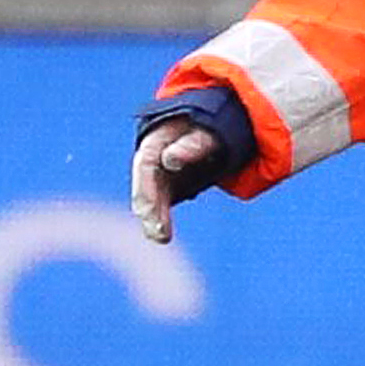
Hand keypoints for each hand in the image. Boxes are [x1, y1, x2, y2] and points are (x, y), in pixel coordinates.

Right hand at [128, 119, 229, 244]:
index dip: (146, 189)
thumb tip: (169, 159)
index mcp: (155, 142)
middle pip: (146, 186)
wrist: (219, 128)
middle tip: (157, 234)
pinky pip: (163, 202)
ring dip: (153, 218)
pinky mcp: (171, 185)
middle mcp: (153, 160)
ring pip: (153, 198)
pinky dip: (161, 218)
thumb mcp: (207, 134)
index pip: (145, 166)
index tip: (147, 212)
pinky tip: (162, 233)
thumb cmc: (212, 128)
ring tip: (160, 237)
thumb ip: (191, 146)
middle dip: (150, 210)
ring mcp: (160, 174)